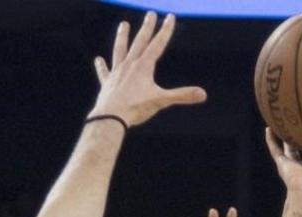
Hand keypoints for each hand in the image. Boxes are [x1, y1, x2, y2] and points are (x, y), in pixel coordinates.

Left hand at [90, 13, 206, 126]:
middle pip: (140, 42)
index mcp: (144, 66)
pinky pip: (104, 73)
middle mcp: (129, 65)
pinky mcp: (107, 84)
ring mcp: (117, 73)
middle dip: (147, 27)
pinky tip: (98, 60)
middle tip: (150, 13)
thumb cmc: (136, 108)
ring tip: (123, 25)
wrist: (110, 117)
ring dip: (122, 37)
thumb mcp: (161, 101)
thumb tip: (203, 94)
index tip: (170, 16)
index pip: (158, 44)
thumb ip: (182, 95)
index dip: (165, 30)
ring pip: (120, 50)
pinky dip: (101, 66)